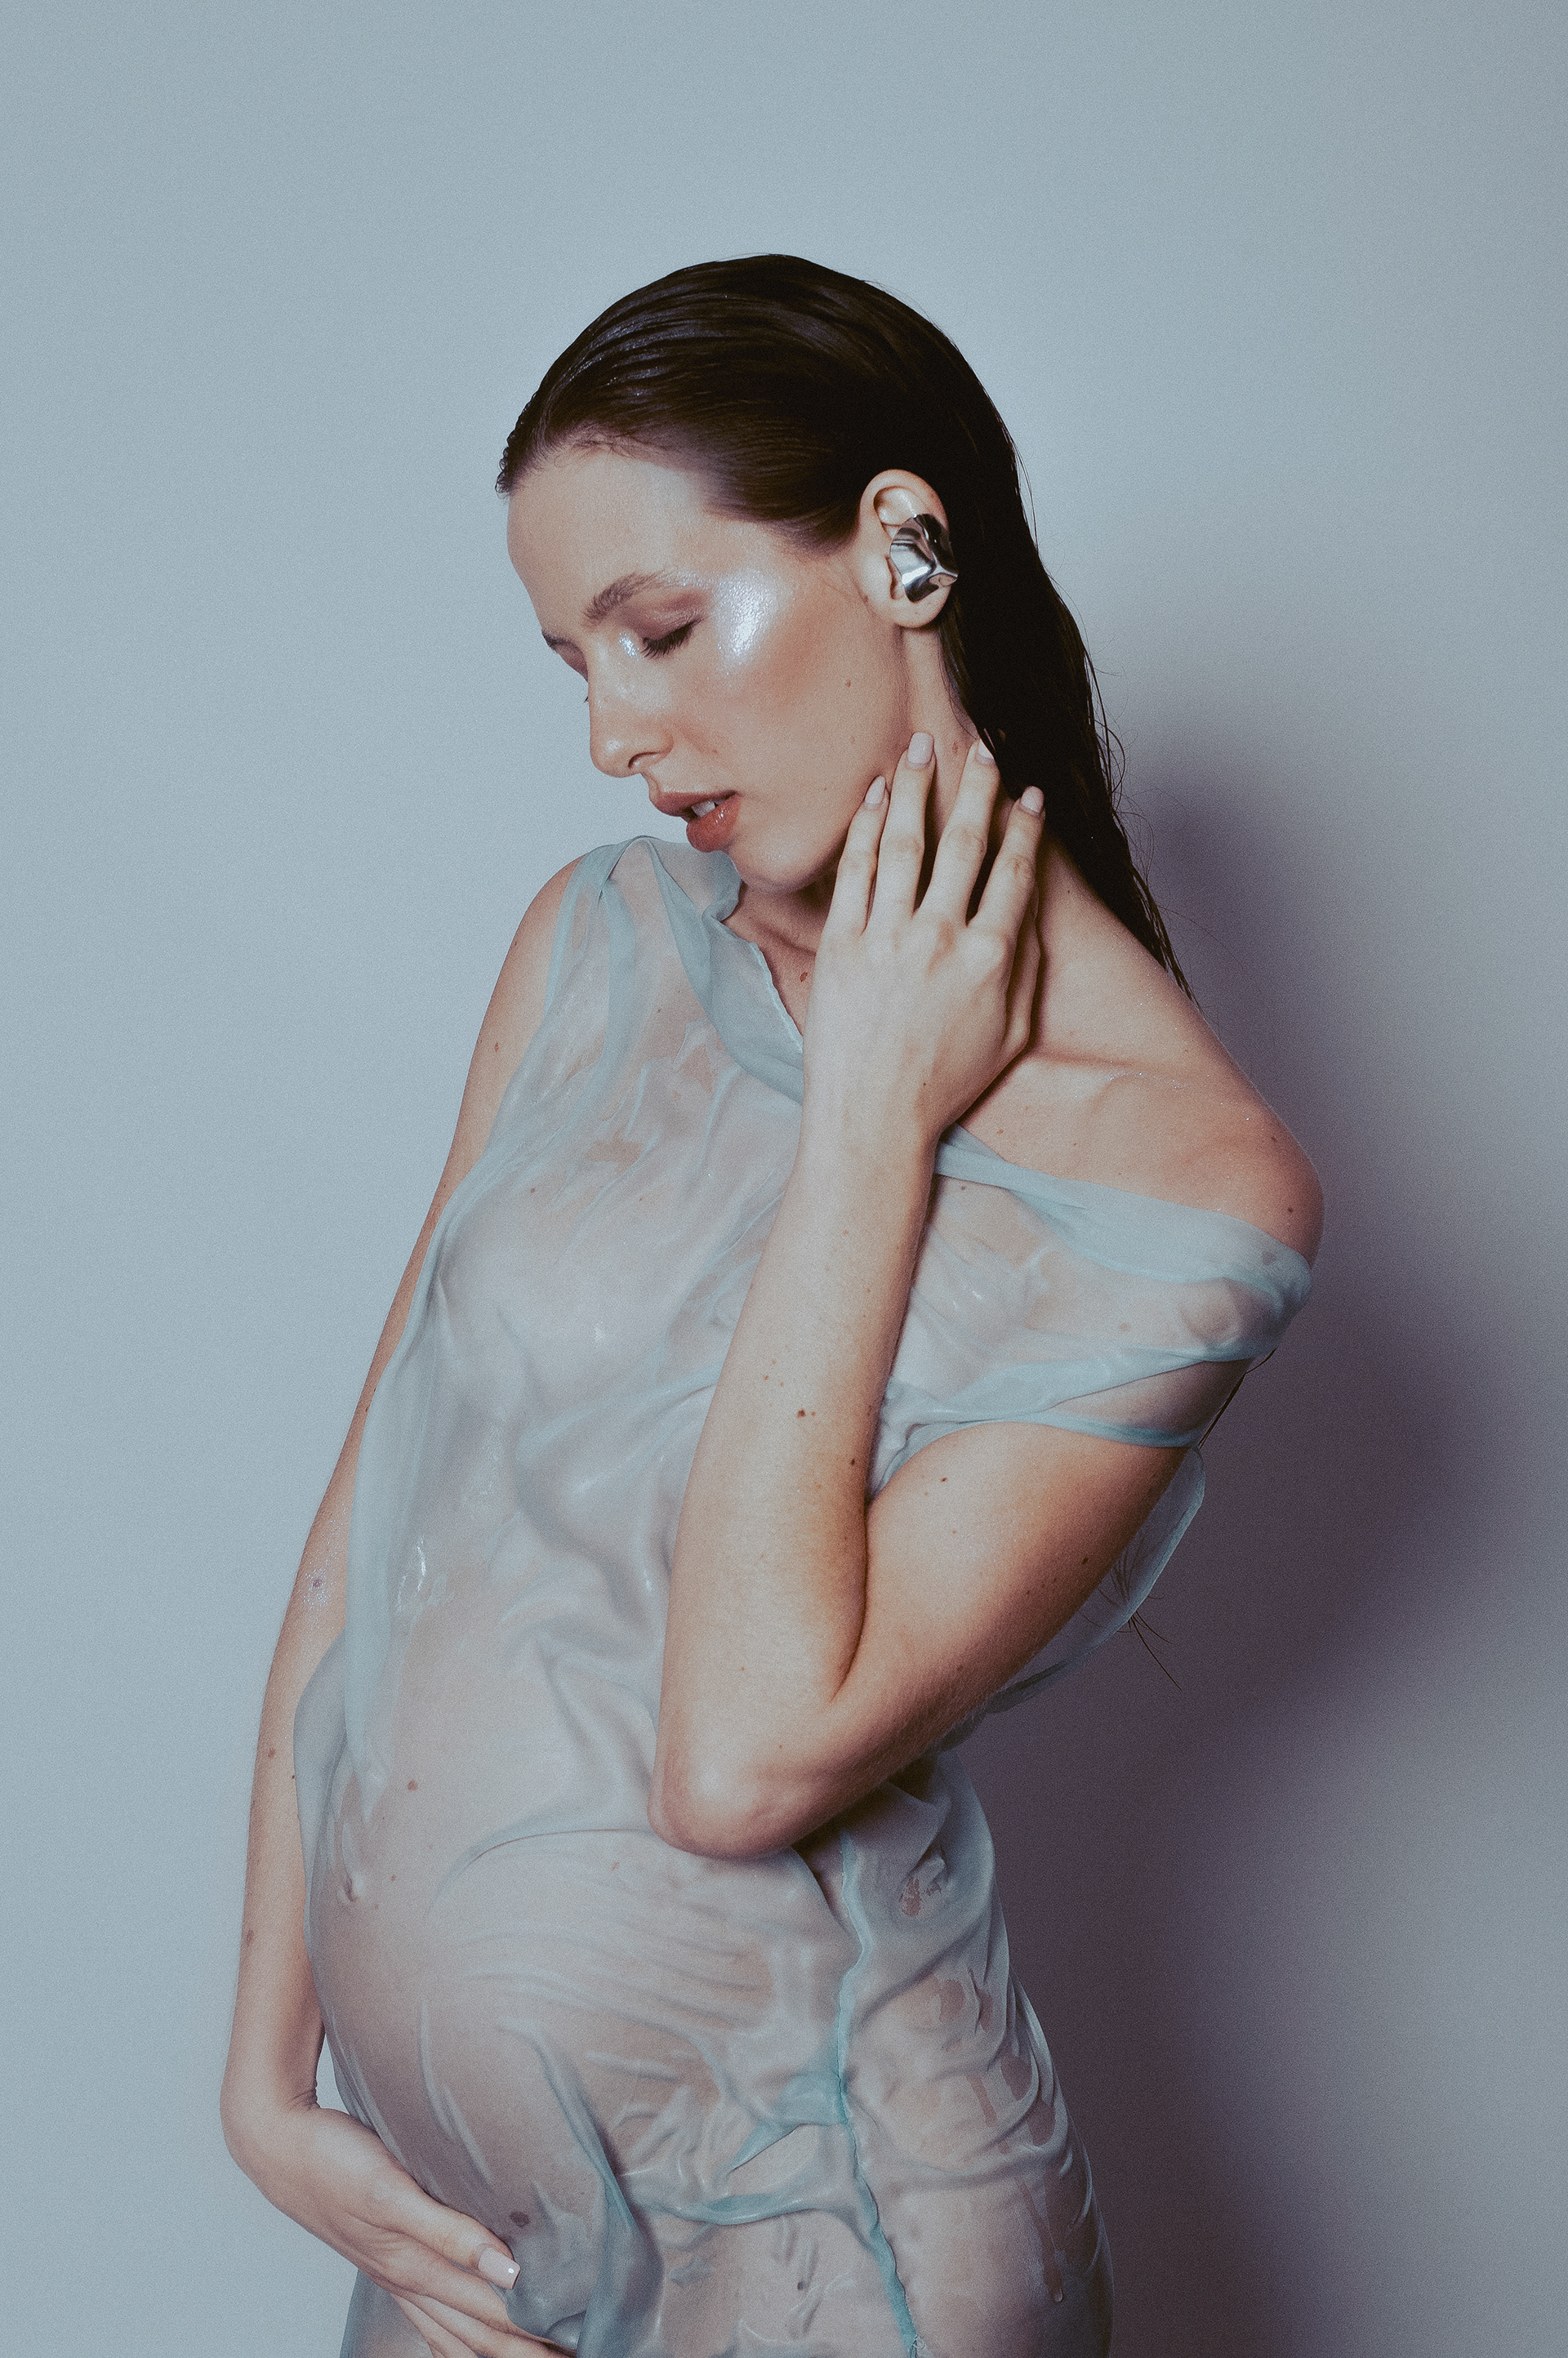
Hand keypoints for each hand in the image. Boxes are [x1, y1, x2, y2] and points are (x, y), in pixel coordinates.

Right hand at [236, 2096, 559, 2354]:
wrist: (277, 2145)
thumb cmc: (332, 2161)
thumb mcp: (391, 2190)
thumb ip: (450, 2231)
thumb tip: (509, 2269)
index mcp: (417, 2263)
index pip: (494, 2313)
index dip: (539, 2333)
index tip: (581, 2342)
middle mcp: (409, 2277)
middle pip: (480, 2333)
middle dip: (528, 2352)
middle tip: (577, 2355)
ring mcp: (394, 2272)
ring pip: (456, 2331)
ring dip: (497, 2348)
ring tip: (535, 2357)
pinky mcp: (385, 2258)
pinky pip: (429, 2315)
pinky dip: (457, 2337)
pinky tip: (469, 2341)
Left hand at [804, 736, 1043, 1151]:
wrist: (873, 1117)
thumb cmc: (944, 1084)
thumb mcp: (1011, 1033)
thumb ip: (1027, 968)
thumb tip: (1030, 909)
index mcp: (992, 958)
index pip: (1014, 871)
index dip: (1023, 826)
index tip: (1027, 794)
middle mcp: (943, 940)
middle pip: (965, 843)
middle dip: (976, 788)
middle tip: (981, 750)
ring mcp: (889, 938)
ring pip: (907, 843)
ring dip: (918, 787)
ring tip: (920, 748)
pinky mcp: (842, 944)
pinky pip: (856, 870)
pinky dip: (867, 825)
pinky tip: (876, 794)